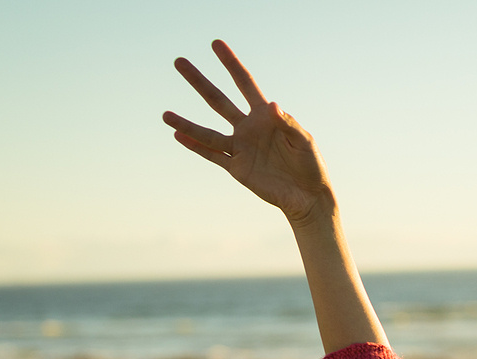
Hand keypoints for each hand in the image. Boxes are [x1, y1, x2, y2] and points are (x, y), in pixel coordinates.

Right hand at [163, 40, 334, 226]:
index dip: (231, 64)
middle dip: (198, 81)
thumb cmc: (311, 166)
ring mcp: (241, 147)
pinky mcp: (237, 168)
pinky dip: (195, 147)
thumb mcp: (304, 141)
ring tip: (165, 115)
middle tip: (179, 62)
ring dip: (186, 123)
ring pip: (208, 132)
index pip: (244, 83)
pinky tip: (178, 136)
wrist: (307, 196)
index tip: (216, 44)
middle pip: (218, 100)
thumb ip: (288, 124)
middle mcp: (248, 128)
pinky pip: (212, 155)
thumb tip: (272, 105)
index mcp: (265, 116)